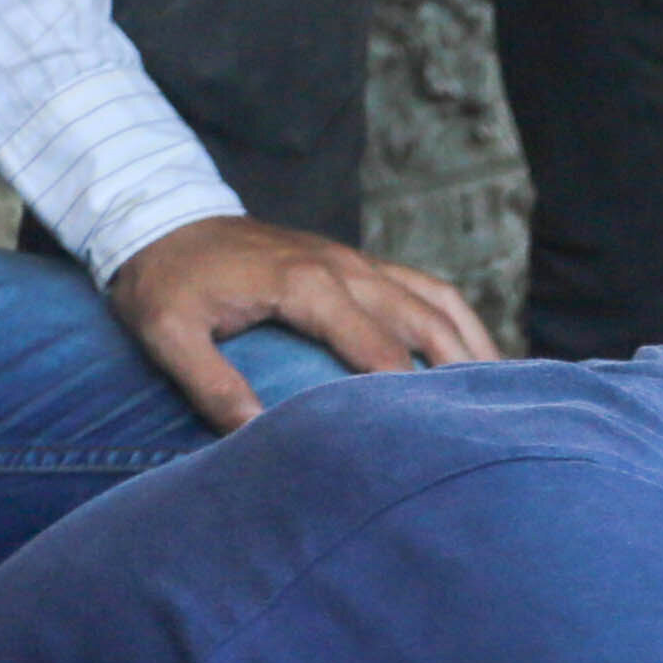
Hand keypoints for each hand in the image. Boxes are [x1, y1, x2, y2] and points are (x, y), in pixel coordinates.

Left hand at [102, 215, 495, 430]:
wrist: (161, 218)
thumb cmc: (165, 282)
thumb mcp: (168, 333)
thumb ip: (210, 385)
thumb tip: (258, 437)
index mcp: (308, 285)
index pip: (379, 352)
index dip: (407, 400)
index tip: (430, 445)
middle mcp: (346, 267)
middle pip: (427, 323)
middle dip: (462, 375)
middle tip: (490, 430)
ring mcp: (357, 260)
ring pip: (438, 301)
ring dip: (474, 346)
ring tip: (501, 398)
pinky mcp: (357, 262)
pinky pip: (424, 287)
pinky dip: (458, 322)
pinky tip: (475, 359)